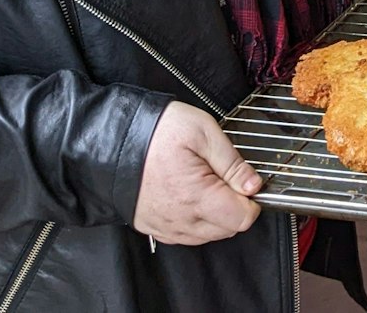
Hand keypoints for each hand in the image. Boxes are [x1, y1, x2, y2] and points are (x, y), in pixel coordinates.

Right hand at [133, 103, 261, 245]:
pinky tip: (191, 197)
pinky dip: (196, 221)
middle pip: (227, 229)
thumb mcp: (203, 131)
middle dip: (235, 206)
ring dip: (216, 216)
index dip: (252, 200)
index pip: (241, 219)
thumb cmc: (155, 131)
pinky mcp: (151, 226)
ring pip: (207, 235)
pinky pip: (184, 235)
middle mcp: (180, 218)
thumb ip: (232, 162)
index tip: (247, 183)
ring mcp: (164, 225)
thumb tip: (253, 185)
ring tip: (206, 183)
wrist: (113, 138)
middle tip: (225, 178)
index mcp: (196, 196)